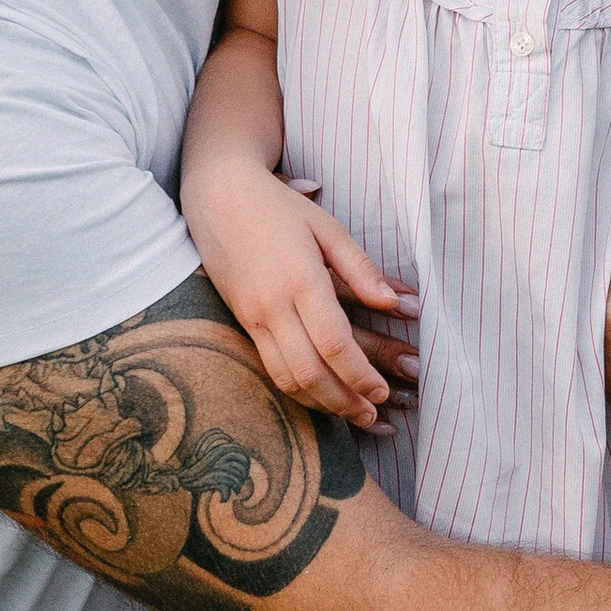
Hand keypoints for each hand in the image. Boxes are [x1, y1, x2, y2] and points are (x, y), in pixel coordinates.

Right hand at [182, 166, 416, 428]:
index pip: (334, 343)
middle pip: (310, 371)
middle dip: (345, 401)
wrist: (217, 197)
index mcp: (301, 279)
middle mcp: (273, 305)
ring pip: (287, 378)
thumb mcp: (327, 227)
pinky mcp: (241, 322)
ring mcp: (252, 317)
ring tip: (351, 414)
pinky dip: (297, 390)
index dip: (360, 375)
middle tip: (373, 413)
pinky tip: (319, 396)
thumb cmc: (279, 208)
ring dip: (322, 403)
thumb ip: (360, 268)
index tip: (381, 392)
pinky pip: (269, 368)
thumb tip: (394, 304)